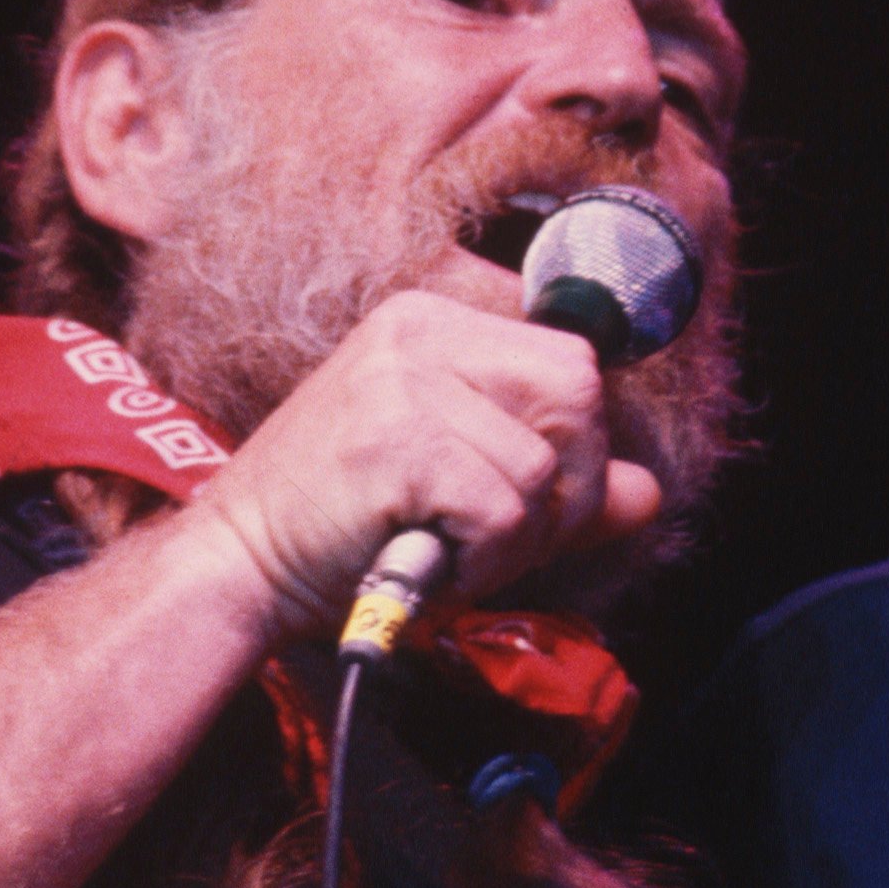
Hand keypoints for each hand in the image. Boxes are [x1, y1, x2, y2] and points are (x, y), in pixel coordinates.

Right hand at [186, 288, 662, 636]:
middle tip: (499, 538)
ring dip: (513, 541)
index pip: (570, 363)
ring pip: (542, 468)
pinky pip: (504, 510)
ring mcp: (402, 380)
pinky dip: (483, 560)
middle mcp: (418, 332)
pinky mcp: (395, 439)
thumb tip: (647, 492)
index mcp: (432, 323)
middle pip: (578, 394)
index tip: (526, 503)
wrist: (241, 565)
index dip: (575, 448)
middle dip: (564, 489)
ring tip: (445, 550)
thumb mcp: (459, 488)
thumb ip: (557, 487)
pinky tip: (428, 562)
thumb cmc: (344, 529)